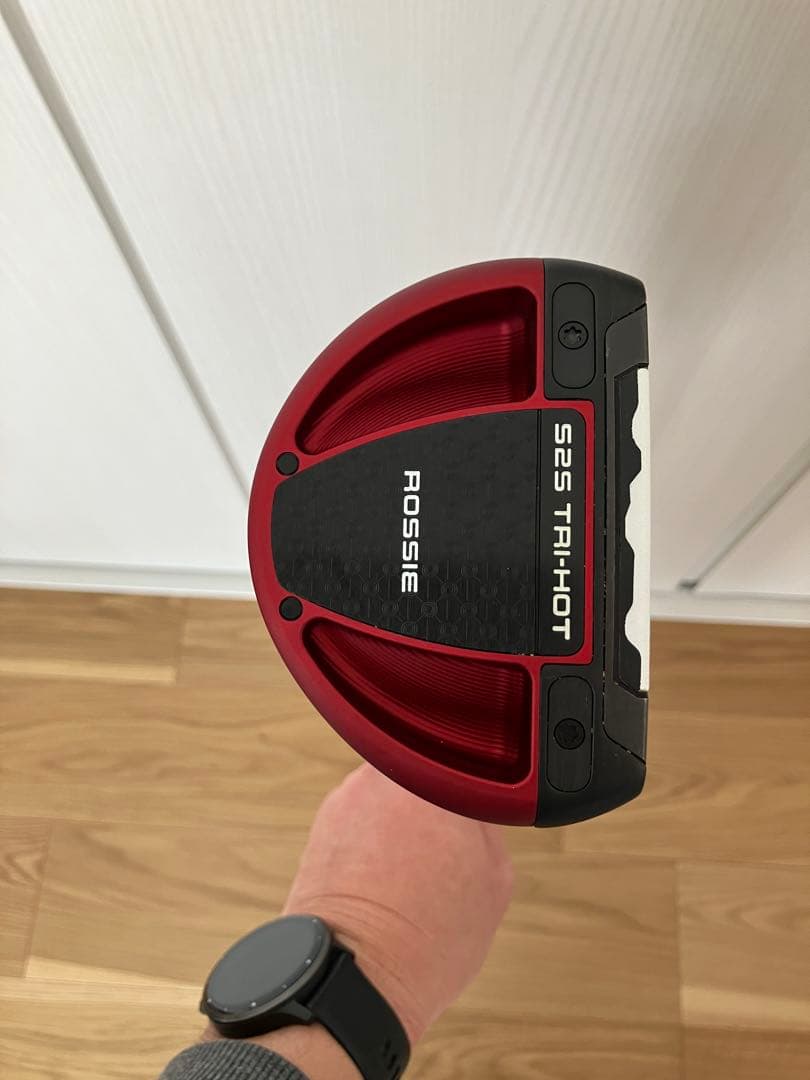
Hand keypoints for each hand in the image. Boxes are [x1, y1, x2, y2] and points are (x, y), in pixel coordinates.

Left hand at [282, 763, 513, 1044]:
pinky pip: (359, 817)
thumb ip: (489, 825)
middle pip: (423, 773)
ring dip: (399, 821)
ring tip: (411, 871)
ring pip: (389, 795)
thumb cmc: (426, 939)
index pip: (465, 765)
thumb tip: (477, 807)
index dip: (473, 793)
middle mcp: (387, 777)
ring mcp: (349, 796)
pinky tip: (384, 877)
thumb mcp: (496, 882)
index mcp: (437, 782)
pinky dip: (370, 839)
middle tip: (445, 847)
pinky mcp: (322, 821)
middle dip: (433, 805)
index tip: (474, 817)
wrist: (357, 976)